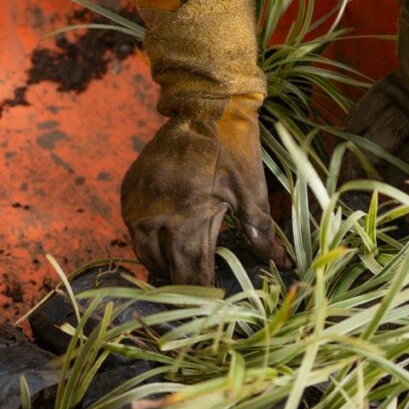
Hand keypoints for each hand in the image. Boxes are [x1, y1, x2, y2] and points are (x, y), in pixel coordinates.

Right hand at [121, 94, 286, 285]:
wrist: (203, 105)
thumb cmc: (234, 148)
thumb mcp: (251, 190)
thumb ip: (260, 231)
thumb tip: (279, 262)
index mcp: (186, 220)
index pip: (190, 273)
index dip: (202, 292)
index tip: (216, 302)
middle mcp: (154, 217)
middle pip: (164, 269)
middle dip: (183, 283)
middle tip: (201, 290)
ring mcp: (137, 204)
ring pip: (143, 253)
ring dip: (163, 265)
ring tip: (184, 269)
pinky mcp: (129, 191)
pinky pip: (133, 229)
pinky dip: (149, 241)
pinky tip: (167, 242)